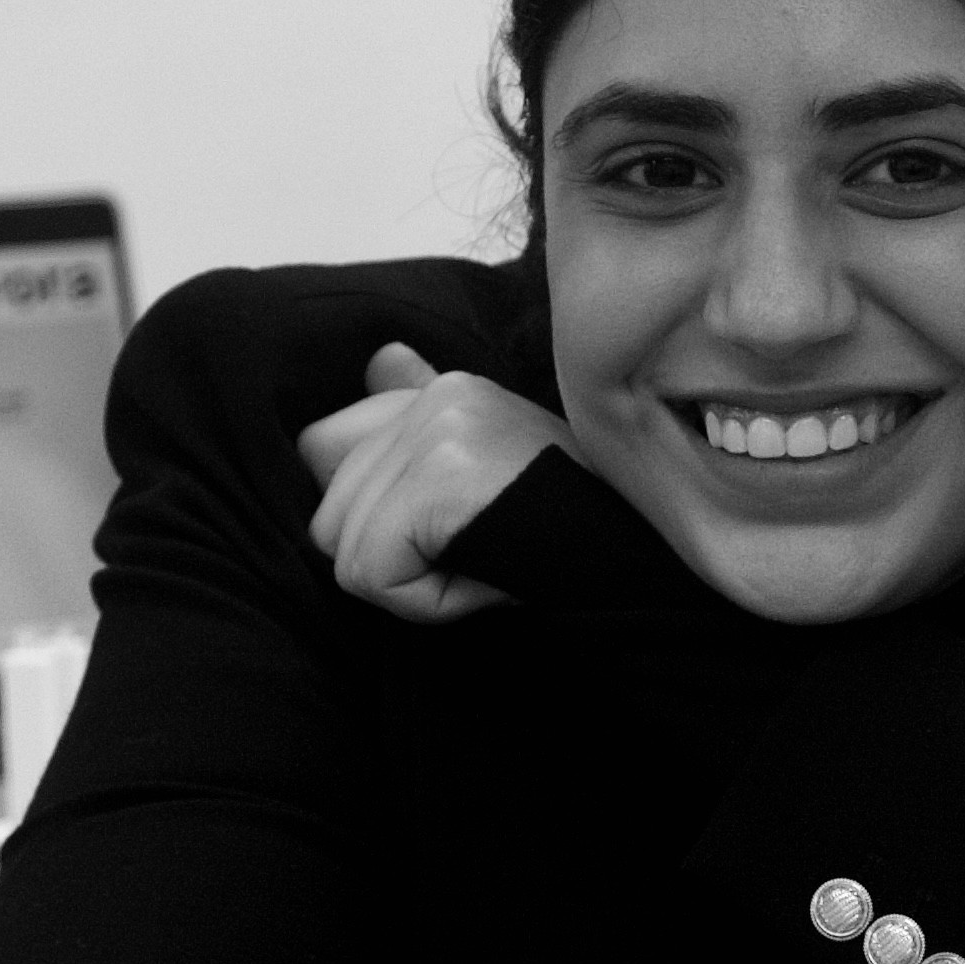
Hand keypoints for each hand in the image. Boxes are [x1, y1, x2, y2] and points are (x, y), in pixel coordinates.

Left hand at [296, 343, 572, 625]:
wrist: (643, 568)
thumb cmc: (569, 538)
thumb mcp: (488, 477)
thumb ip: (425, 428)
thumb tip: (378, 360)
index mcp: (445, 390)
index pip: (321, 449)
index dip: (373, 517)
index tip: (454, 532)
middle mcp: (438, 393)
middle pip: (326, 508)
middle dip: (392, 557)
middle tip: (481, 555)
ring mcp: (441, 427)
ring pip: (342, 547)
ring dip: (412, 585)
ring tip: (489, 564)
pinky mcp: (445, 474)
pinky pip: (370, 572)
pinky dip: (424, 603)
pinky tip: (487, 582)